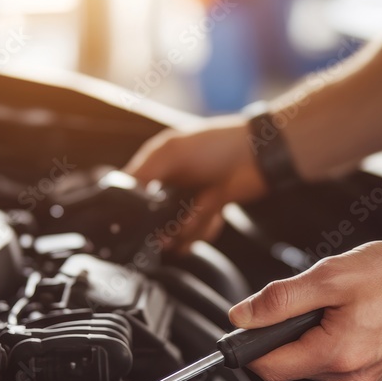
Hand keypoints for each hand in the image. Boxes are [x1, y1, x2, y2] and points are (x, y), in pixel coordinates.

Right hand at [123, 115, 267, 250]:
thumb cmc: (216, 145)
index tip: (136, 226)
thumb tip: (122, 194)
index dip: (133, 212)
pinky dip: (205, 228)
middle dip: (162, 229)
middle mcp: (170, 184)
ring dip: (187, 228)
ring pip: (176, 231)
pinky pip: (198, 233)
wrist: (259, 156)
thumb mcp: (172, 153)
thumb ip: (144, 173)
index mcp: (157, 165)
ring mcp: (189, 200)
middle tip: (167, 234)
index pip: (133, 194)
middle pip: (153, 220)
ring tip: (199, 213)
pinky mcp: (208, 213)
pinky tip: (213, 213)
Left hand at [228, 239, 381, 380]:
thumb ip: (281, 299)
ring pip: (314, 363)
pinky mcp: (378, 371)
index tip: (247, 326)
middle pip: (291, 364)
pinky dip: (335, 337)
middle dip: (288, 333)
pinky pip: (338, 360)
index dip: (250, 345)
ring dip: (313, 334)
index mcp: (337, 355)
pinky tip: (356, 313)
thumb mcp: (332, 276)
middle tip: (312, 299)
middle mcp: (352, 376)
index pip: (269, 367)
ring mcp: (367, 377)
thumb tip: (244, 315)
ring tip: (340, 304)